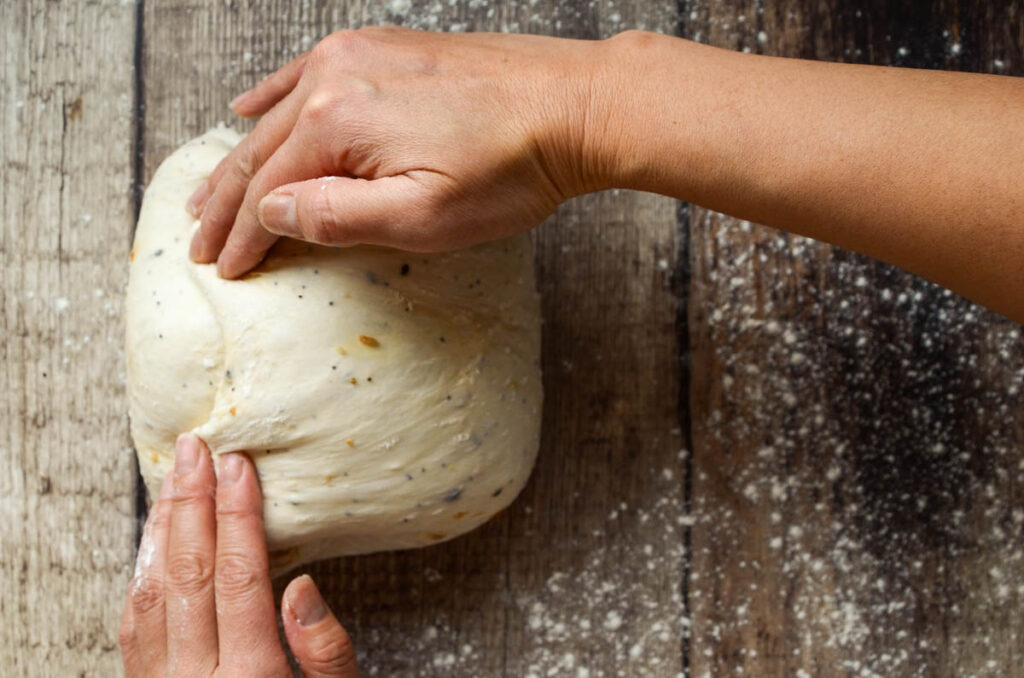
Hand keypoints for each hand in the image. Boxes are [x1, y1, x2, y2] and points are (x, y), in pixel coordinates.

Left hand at [119, 434, 359, 676]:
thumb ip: (327, 654)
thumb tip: (304, 589)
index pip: (240, 577)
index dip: (237, 514)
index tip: (238, 466)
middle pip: (190, 574)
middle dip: (193, 502)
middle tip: (195, 450)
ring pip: (152, 591)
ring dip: (163, 526)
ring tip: (174, 478)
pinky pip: (134, 620)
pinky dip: (145, 568)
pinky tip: (158, 538)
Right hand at [187, 26, 610, 278]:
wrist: (573, 105)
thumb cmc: (511, 168)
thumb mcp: (425, 217)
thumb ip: (340, 217)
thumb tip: (272, 214)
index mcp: (338, 121)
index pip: (268, 191)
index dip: (244, 238)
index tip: (223, 270)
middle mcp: (335, 76)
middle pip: (261, 152)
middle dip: (226, 203)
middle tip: (197, 241)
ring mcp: (358, 53)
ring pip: (277, 115)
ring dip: (241, 157)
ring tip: (208, 193)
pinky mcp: (383, 47)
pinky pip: (306, 72)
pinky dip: (271, 96)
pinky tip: (247, 107)